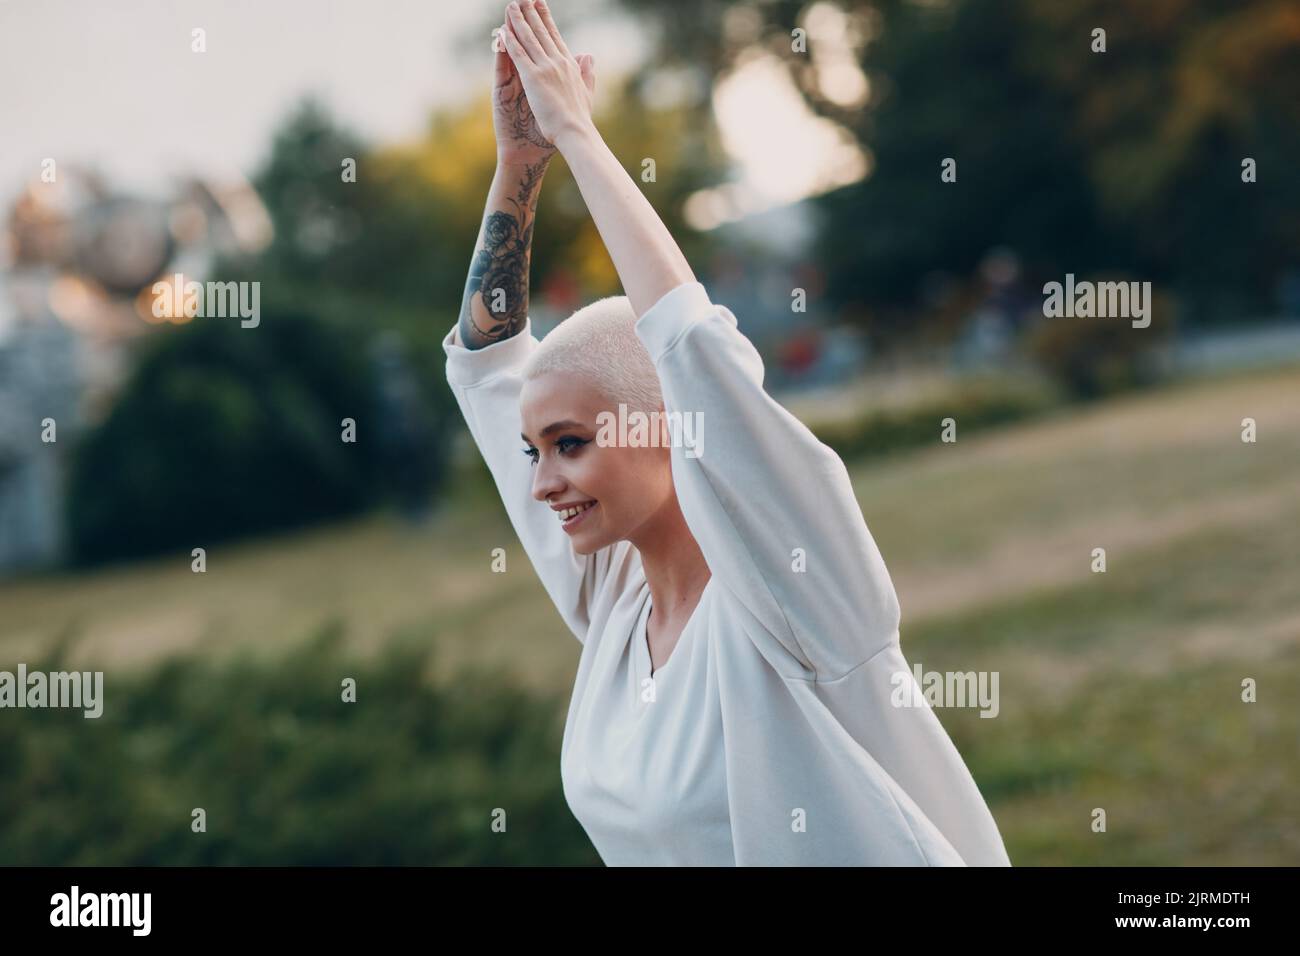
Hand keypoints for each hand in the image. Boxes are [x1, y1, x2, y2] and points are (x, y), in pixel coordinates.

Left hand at [497, 0, 594, 152]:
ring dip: (518, 20)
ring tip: (511, 6)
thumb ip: (587, 72)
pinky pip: (518, 55)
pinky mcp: (533, 78)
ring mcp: (545, 68)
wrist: (575, 133)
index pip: (555, 36)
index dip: (546, 19)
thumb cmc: (580, 119)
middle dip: (531, 12)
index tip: (540, 4)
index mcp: (569, 65)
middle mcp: (558, 61)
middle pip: (541, 31)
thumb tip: (588, 55)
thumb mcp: (587, 91)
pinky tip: (503, 30)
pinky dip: (510, 41)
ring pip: (528, 38)